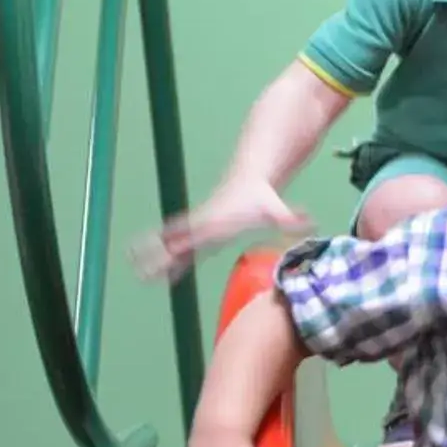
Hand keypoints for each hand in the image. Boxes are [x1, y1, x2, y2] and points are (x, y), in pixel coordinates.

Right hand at [130, 176, 310, 283]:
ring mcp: (199, 226)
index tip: (169, 251)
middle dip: (159, 255)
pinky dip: (164, 252)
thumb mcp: (277, 209)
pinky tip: (151, 265)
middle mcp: (204, 225)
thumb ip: (291, 218)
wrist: (249, 176)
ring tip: (136, 269)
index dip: (184, 243)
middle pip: (177, 242)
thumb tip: (310, 221)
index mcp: (218, 223)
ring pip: (173, 243)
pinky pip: (178, 242)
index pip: (198, 235)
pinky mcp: (200, 228)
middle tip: (140, 269)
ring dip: (155, 255)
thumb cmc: (263, 197)